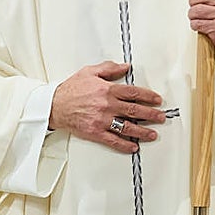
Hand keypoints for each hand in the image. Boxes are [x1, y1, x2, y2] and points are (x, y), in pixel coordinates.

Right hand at [49, 61, 165, 152]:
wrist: (54, 105)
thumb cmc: (71, 89)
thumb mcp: (90, 71)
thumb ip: (109, 68)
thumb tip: (125, 67)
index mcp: (107, 90)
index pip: (133, 93)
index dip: (148, 96)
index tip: (157, 100)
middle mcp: (107, 106)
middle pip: (134, 111)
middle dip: (151, 114)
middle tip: (161, 117)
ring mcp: (101, 120)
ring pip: (127, 127)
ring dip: (143, 132)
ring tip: (153, 134)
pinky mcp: (95, 132)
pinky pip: (113, 140)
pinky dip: (125, 145)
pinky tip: (134, 147)